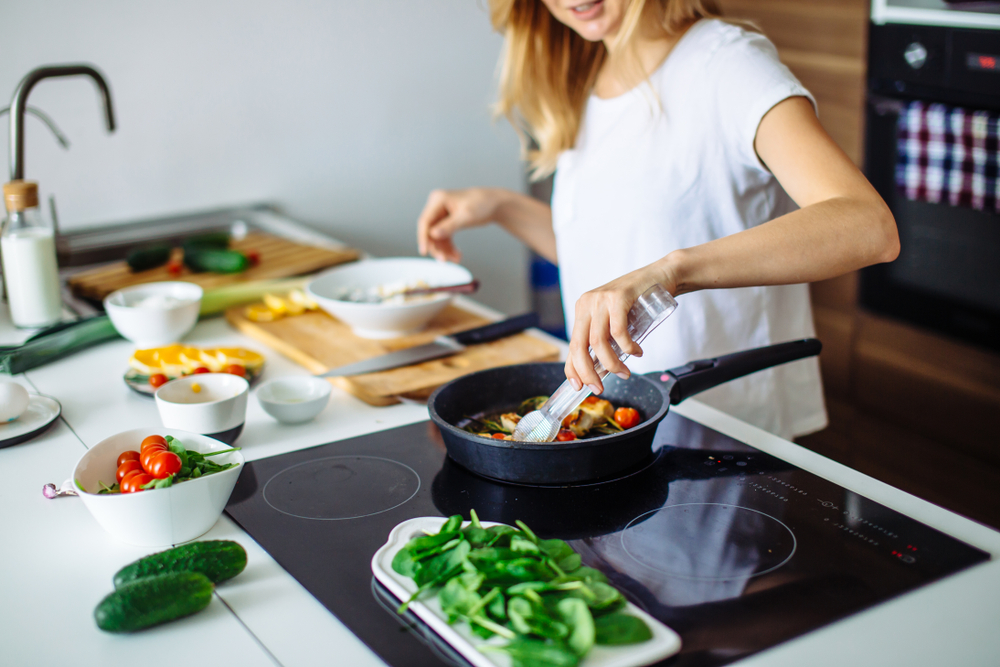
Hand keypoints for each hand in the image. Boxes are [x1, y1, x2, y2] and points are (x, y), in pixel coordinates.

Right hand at [416, 188, 507, 262]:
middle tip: (444, 260)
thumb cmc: (482, 204)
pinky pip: (444, 237)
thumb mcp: (466, 216)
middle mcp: (437, 206)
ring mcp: (442, 214)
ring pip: (437, 237)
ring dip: (444, 250)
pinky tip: (457, 255)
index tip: (424, 252)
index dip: (423, 237)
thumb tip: (433, 234)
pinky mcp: (447, 222)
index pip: (425, 221)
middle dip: (437, 247)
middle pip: (429, 231)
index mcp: (438, 199)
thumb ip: (449, 226)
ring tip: (456, 259)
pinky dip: (449, 247)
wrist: (495, 204)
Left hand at [565, 262, 677, 394]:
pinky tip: (636, 352)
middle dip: (588, 372)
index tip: (578, 387)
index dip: (572, 369)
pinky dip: (627, 348)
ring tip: (624, 372)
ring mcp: (601, 299)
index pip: (571, 345)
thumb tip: (599, 369)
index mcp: (582, 309)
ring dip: (611, 364)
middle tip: (599, 388)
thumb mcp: (615, 319)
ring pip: (598, 342)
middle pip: (578, 346)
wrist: (661, 275)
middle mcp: (587, 303)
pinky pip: (618, 332)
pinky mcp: (618, 297)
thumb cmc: (639, 301)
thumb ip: (605, 338)